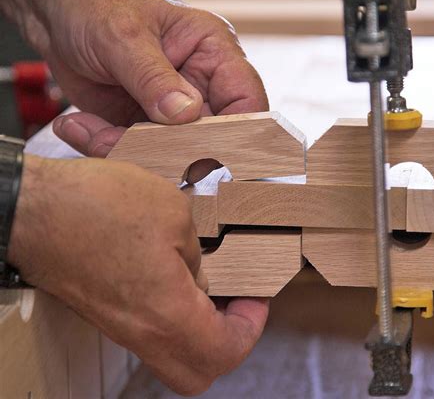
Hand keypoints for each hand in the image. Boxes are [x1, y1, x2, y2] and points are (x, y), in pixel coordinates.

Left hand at [1, 0, 267, 157]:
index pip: (246, 99)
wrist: (57, 15)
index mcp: (213, 53)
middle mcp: (200, 86)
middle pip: (211, 137)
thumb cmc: (97, 6)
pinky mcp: (145, 126)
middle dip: (173, 151)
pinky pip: (139, 152)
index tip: (210, 152)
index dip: (239, 131)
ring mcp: (172, 110)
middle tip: (135, 147)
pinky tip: (80, 127)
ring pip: (171, 152)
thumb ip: (155, 78)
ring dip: (131, 151)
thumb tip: (185, 113)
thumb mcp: (124, 37)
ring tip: (91, 130)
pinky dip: (109, 148)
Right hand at [9, 155, 268, 394]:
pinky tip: (174, 276)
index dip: (251, 325)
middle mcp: (141, 332)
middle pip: (198, 372)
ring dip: (199, 329)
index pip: (225, 350)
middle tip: (234, 303)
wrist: (32, 209)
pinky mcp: (104, 312)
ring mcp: (118, 326)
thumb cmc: (99, 205)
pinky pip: (149, 332)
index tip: (256, 296)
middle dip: (226, 342)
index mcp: (166, 314)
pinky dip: (172, 316)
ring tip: (209, 287)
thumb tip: (197, 273)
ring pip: (172, 355)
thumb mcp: (173, 214)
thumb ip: (196, 253)